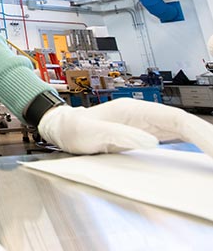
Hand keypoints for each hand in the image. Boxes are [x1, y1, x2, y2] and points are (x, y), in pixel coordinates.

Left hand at [38, 98, 212, 155]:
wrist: (63, 128)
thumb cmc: (74, 128)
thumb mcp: (91, 132)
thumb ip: (119, 134)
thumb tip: (152, 141)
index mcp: (134, 110)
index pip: (176, 118)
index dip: (199, 132)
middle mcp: (144, 114)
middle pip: (185, 123)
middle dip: (207, 138)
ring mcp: (145, 124)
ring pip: (183, 130)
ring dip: (202, 141)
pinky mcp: (144, 135)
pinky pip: (174, 138)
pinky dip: (191, 145)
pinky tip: (201, 154)